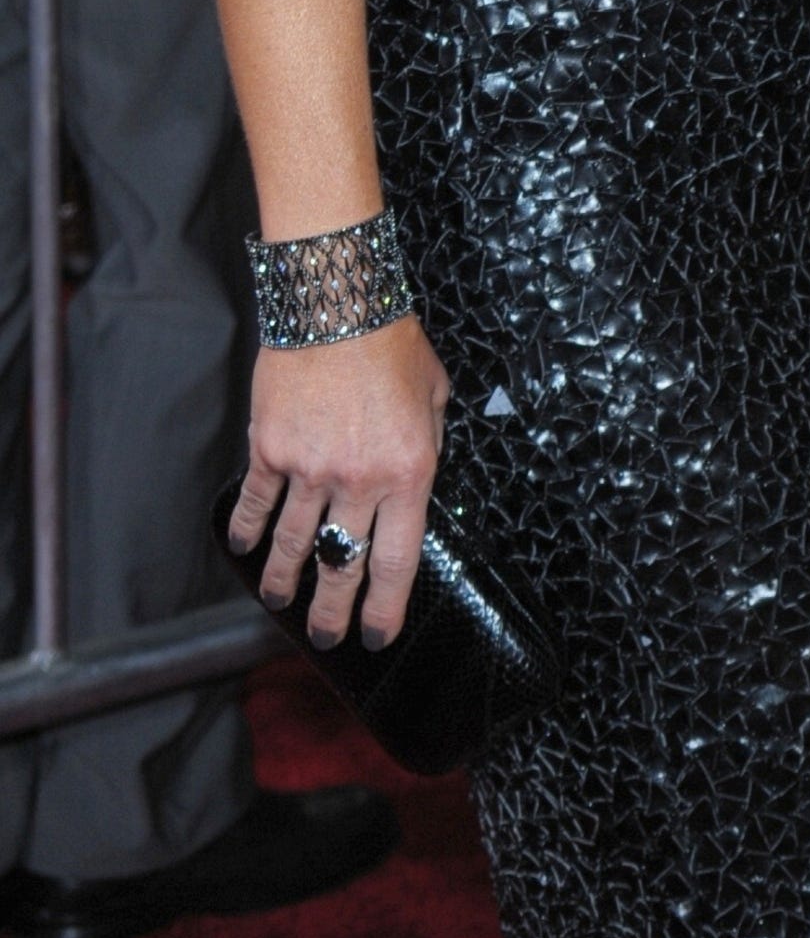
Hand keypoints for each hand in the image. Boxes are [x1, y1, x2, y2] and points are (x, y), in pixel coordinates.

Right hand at [228, 314, 449, 649]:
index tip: (377, 634)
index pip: (395, 563)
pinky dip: (248, 531)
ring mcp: (309, 470)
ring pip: (294, 546)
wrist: (339, 302)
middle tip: (326, 636)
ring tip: (281, 602)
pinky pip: (258, 504)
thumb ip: (428, 444)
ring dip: (285, 581)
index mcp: (409, 473)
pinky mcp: (270, 450)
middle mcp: (359, 481)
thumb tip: (418, 481)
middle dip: (333, 612)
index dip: (384, 609)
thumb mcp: (436, 397)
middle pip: (341, 567)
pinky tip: (245, 548)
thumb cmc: (393, 343)